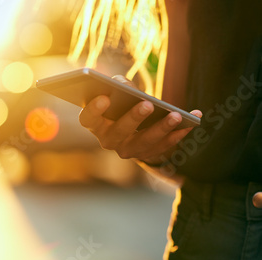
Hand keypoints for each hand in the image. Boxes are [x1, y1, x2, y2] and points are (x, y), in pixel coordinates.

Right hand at [79, 76, 201, 164]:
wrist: (132, 123)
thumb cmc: (121, 100)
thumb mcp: (117, 89)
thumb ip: (118, 85)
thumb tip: (124, 87)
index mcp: (95, 124)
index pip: (88, 120)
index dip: (93, 110)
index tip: (104, 97)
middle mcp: (108, 140)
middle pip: (118, 133)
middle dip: (133, 119)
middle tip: (147, 104)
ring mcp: (127, 150)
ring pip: (143, 143)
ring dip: (160, 129)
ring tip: (176, 115)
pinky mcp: (146, 154)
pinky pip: (163, 147)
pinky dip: (177, 134)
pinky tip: (191, 121)